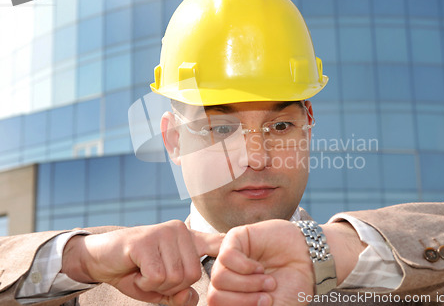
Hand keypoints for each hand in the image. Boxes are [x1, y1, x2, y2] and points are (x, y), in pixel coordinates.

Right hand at [62, 220, 222, 305]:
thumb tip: (189, 298)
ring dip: (156, 285)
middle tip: (153, 277)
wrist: (101, 258)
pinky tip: (135, 270)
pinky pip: (157, 275)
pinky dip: (144, 282)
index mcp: (189, 238)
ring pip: (175, 276)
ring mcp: (163, 233)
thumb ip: (180, 295)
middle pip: (192, 275)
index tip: (256, 266)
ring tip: (143, 271)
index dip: (233, 254)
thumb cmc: (136, 270)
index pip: (217, 243)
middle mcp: (180, 230)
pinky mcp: (146, 240)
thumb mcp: (162, 287)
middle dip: (172, 286)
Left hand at [207, 219, 313, 305]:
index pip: (216, 305)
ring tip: (268, 282)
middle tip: (267, 297)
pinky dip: (246, 267)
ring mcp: (229, 259)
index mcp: (231, 296)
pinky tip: (259, 267)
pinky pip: (226, 257)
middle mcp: (227, 278)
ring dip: (248, 283)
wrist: (310, 264)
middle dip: (242, 300)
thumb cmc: (291, 288)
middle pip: (214, 296)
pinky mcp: (235, 239)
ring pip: (219, 277)